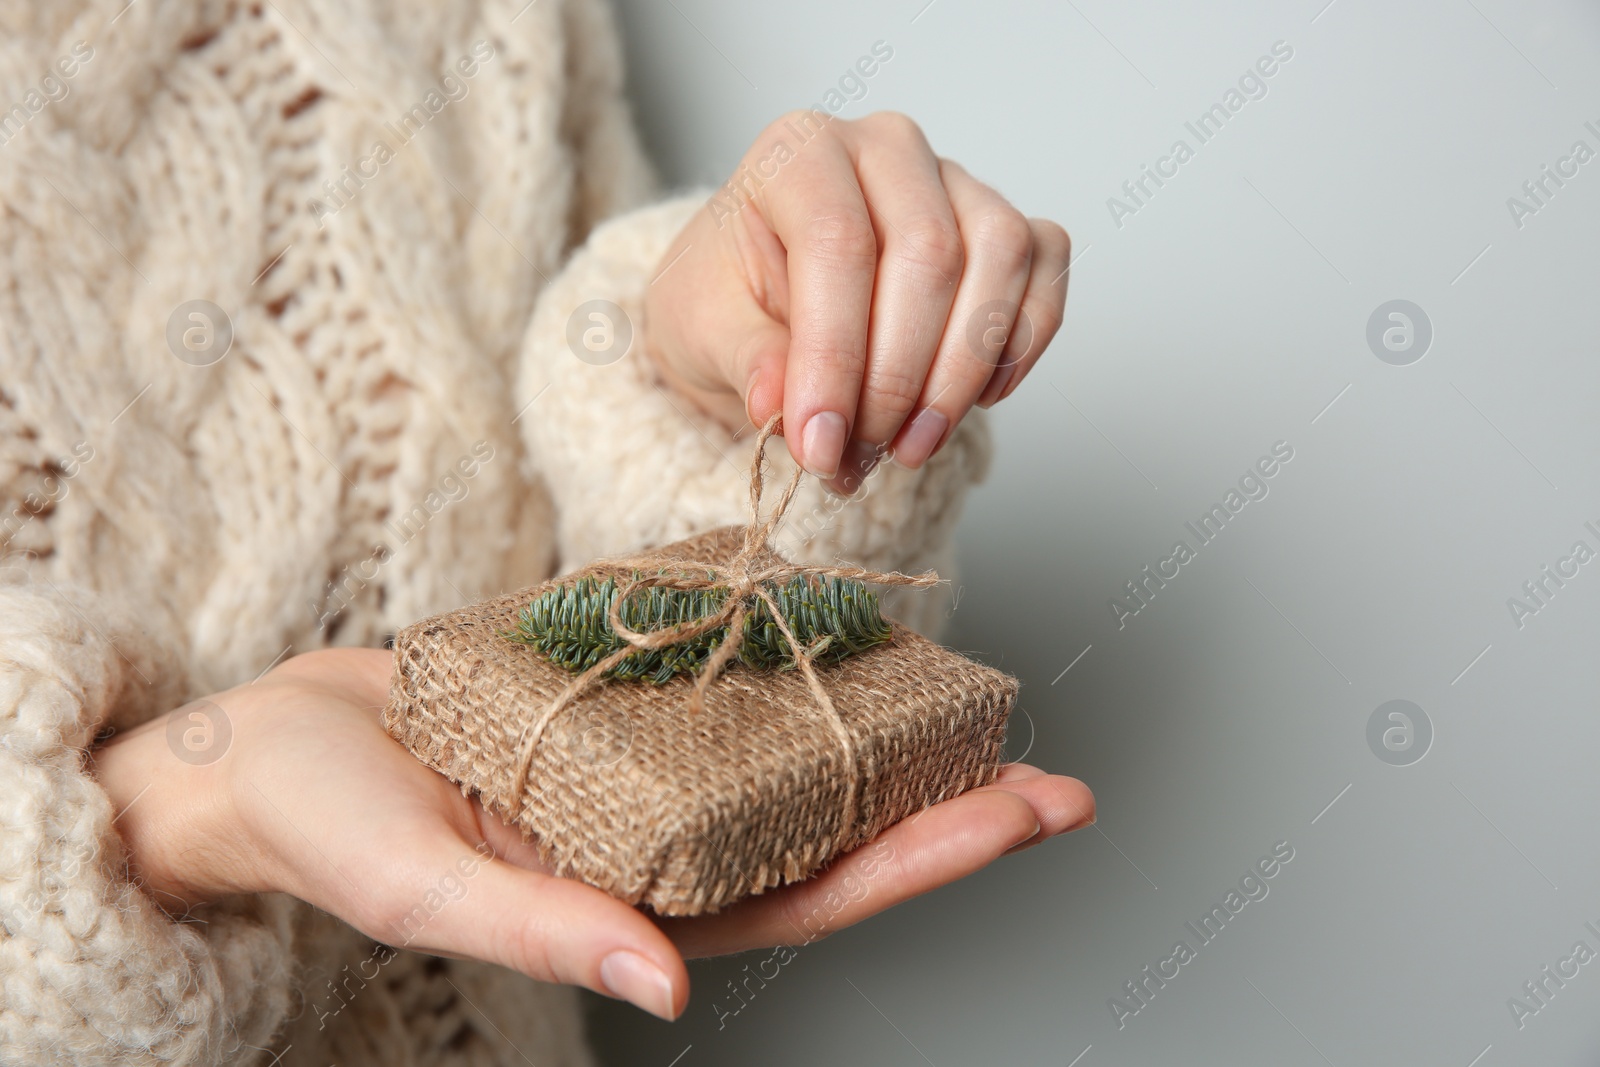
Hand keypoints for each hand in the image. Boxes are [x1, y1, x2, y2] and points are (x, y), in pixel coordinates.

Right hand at [91, 649, 1092, 1020]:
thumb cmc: (325, 826)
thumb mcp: (427, 884)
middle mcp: (661, 845)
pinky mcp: (612, 713)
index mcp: (635, 905)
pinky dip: (792, 679)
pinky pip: (723, 698)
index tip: (1026, 816)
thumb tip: (666, 991)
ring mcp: (644, 778)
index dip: (926, 862)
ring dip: (885, 736)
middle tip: (1053, 770)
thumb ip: (548, 934)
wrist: (265, 748)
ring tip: (975, 703)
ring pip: (792, 764)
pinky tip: (847, 648)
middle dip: (945, 806)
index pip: (813, 897)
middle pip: (832, 833)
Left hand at [644, 110, 1071, 493]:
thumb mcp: (703, 332)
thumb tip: (779, 407)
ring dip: (961, 371)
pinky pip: (1044, 269)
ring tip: (910, 445)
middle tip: (861, 452)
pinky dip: (1018, 346)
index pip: (837, 243)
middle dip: (898, 377)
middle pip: (928, 253)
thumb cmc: (730, 300)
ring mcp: (955, 179)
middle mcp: (885, 147)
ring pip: (999, 257)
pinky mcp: (1005, 223)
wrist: (759, 300)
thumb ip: (746, 361)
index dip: (834, 355)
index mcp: (800, 152)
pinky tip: (972, 401)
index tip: (819, 444)